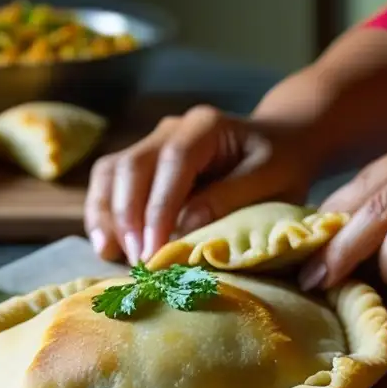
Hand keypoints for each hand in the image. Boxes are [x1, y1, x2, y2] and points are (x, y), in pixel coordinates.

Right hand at [85, 106, 316, 263]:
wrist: (283, 143)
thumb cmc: (283, 163)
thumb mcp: (272, 180)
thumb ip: (230, 199)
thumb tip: (183, 229)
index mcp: (206, 125)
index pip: (173, 161)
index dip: (159, 207)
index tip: (154, 250)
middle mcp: (172, 128)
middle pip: (131, 165)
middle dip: (128, 216)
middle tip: (138, 261)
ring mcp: (153, 143)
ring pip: (111, 172)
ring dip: (107, 215)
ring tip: (114, 255)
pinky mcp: (145, 163)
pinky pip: (110, 182)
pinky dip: (103, 212)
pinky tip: (108, 245)